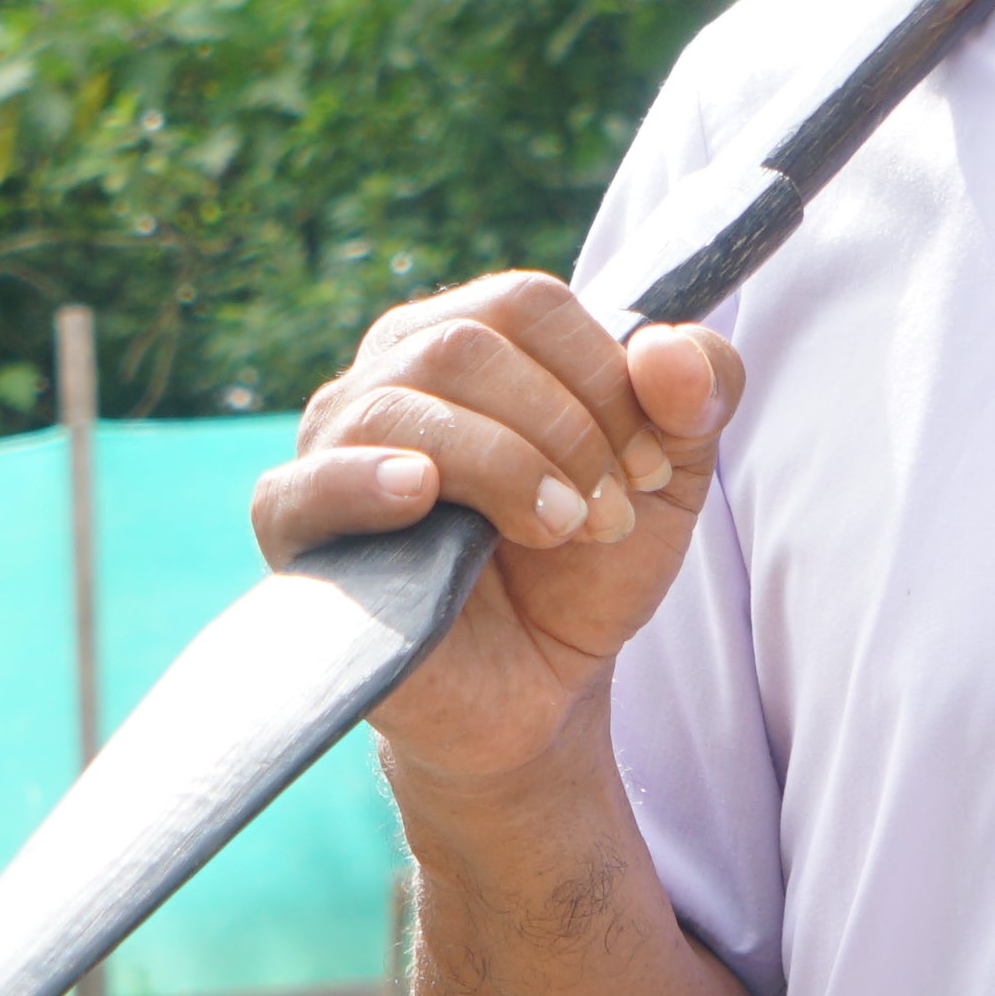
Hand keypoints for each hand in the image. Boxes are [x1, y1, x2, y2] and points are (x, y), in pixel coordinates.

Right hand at [249, 273, 746, 793]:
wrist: (539, 691)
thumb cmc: (585, 569)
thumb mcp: (670, 478)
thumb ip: (697, 398)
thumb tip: (669, 350)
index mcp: (464, 340)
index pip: (525, 304)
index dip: (602, 375)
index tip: (650, 468)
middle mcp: (384, 377)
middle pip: (465, 345)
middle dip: (564, 428)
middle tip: (608, 514)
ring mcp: (329, 450)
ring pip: (403, 404)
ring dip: (505, 466)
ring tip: (559, 533)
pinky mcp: (297, 533)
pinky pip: (304, 487)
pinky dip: (366, 481)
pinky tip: (421, 495)